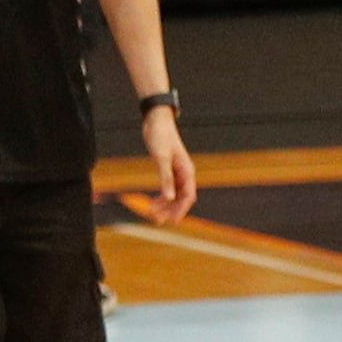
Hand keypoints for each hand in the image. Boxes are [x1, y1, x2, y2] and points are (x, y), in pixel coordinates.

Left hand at [131, 100, 196, 222]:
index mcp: (187, 170)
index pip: (188, 195)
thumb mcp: (161, 158)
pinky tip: (152, 202)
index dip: (181, 209)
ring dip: (165, 206)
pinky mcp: (168, 169)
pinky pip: (167, 188)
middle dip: (171, 210)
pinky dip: (161, 197)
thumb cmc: (160, 136)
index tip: (172, 220)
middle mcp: (184, 173)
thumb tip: (169, 197)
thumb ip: (166, 178)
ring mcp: (176, 172)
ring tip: (152, 214)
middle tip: (158, 221)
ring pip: (174, 195)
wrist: (156, 121)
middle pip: (181, 198)